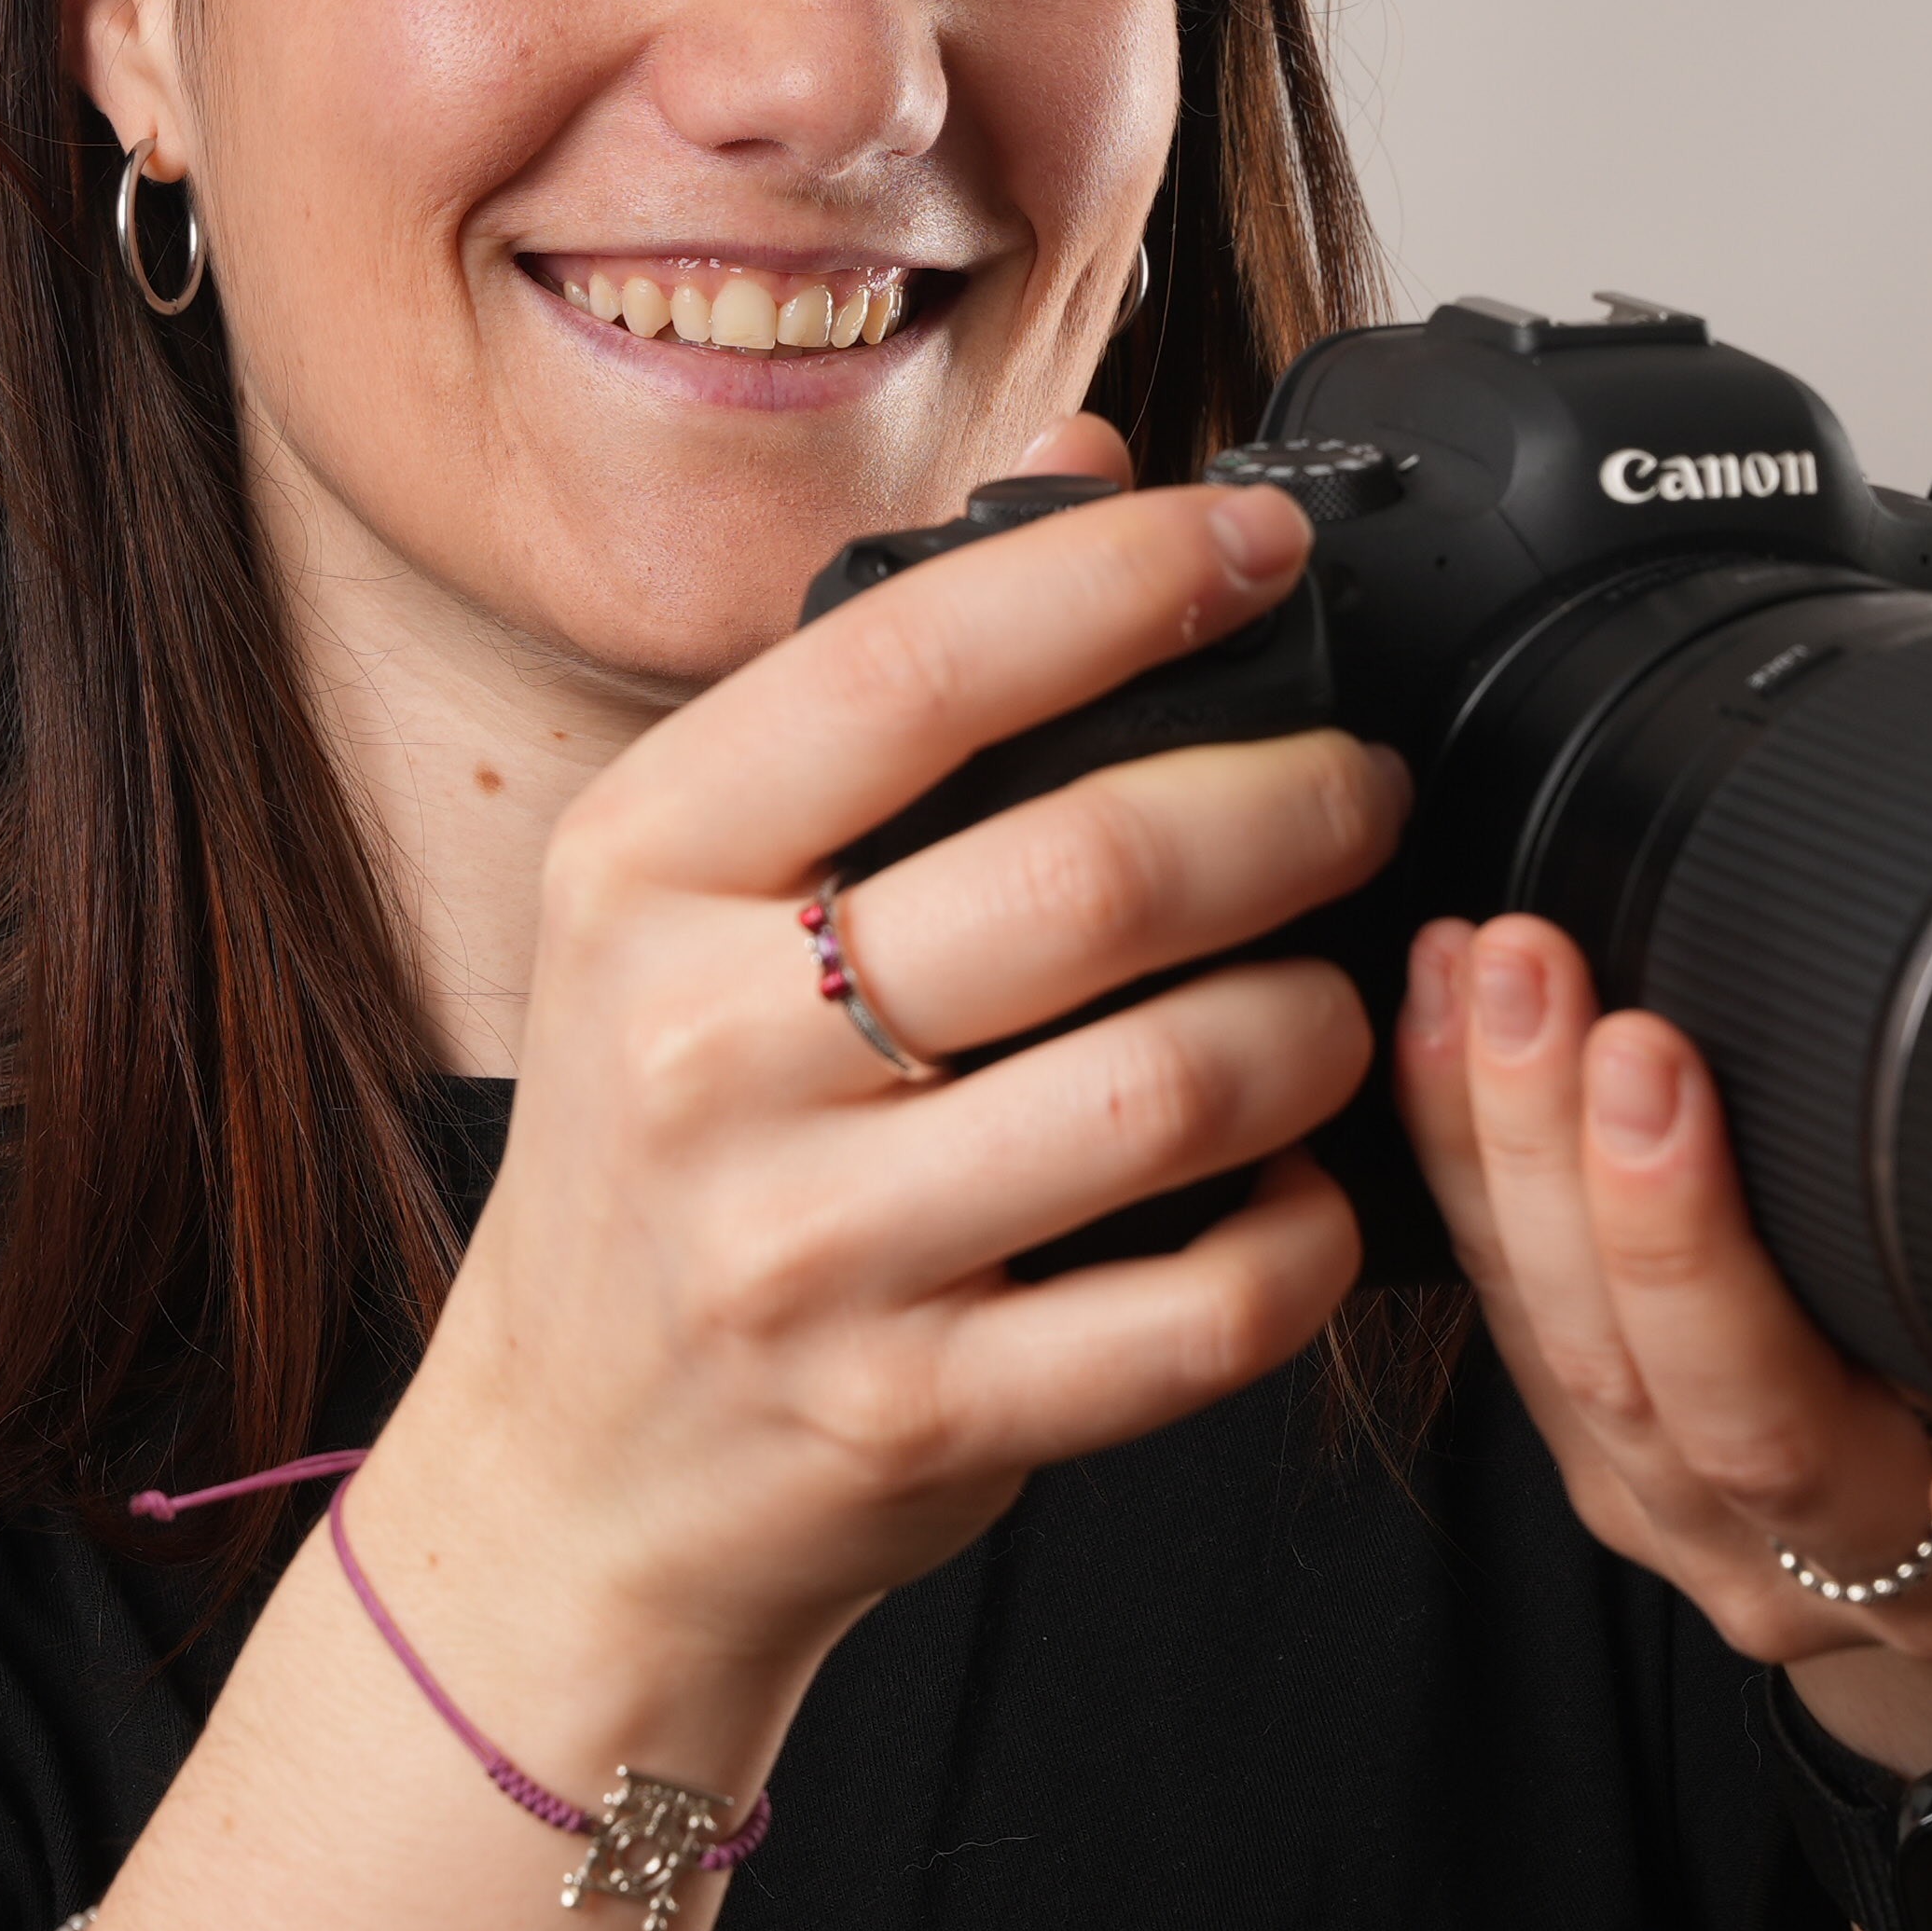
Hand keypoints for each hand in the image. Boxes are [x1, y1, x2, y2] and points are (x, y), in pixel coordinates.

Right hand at [375, 419, 1395, 1727]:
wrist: (571, 1471)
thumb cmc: (660, 1151)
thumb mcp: (682, 890)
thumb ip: (875, 677)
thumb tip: (1081, 459)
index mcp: (638, 870)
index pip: (913, 664)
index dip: (1127, 583)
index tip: (1258, 549)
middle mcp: (698, 1047)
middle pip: (1089, 874)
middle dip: (1291, 808)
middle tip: (1360, 792)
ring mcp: (804, 1246)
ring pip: (1171, 1086)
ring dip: (1316, 1023)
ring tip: (1335, 993)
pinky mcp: (913, 1412)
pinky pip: (1194, 1311)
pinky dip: (1300, 1237)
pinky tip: (1302, 1187)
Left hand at [1392, 913, 1931, 1771]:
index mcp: (1897, 1567)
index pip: (1756, 1418)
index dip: (1683, 1246)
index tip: (1659, 1061)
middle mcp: (1750, 1550)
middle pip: (1614, 1357)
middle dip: (1560, 1146)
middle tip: (1543, 969)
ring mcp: (1656, 1499)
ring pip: (1534, 1324)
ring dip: (1487, 1127)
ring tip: (1479, 959)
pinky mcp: (1597, 1437)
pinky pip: (1499, 1295)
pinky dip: (1460, 1147)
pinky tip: (1438, 1012)